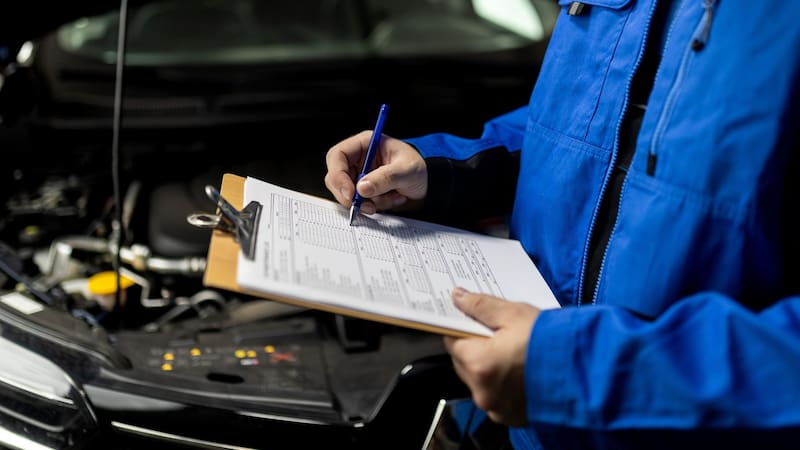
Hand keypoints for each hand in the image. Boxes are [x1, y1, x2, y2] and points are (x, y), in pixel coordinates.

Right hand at [325, 130, 426, 214]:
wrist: (428, 187)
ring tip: (389, 199)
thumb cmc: (419, 170)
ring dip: (365, 202)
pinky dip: (373, 206)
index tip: (350, 193)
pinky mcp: (363, 191)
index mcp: (365, 144)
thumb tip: (362, 188)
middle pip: (335, 177)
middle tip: (366, 205)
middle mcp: (358, 159)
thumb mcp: (407, 170)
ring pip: (345, 193)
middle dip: (349, 194)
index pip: (338, 155)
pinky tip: (390, 200)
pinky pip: (357, 203)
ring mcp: (359, 176)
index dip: (338, 174)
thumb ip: (385, 178)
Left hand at [444, 287, 539, 426]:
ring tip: (512, 352)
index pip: (452, 342)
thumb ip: (481, 306)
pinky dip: (502, 385)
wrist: (589, 373)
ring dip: (487, 367)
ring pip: (478, 382)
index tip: (472, 321)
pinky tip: (520, 371)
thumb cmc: (553, 342)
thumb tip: (458, 297)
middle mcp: (482, 391)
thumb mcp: (515, 314)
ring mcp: (496, 407)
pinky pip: (496, 397)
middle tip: (496, 334)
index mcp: (478, 364)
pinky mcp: (511, 417)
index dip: (461, 328)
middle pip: (463, 363)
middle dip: (475, 347)